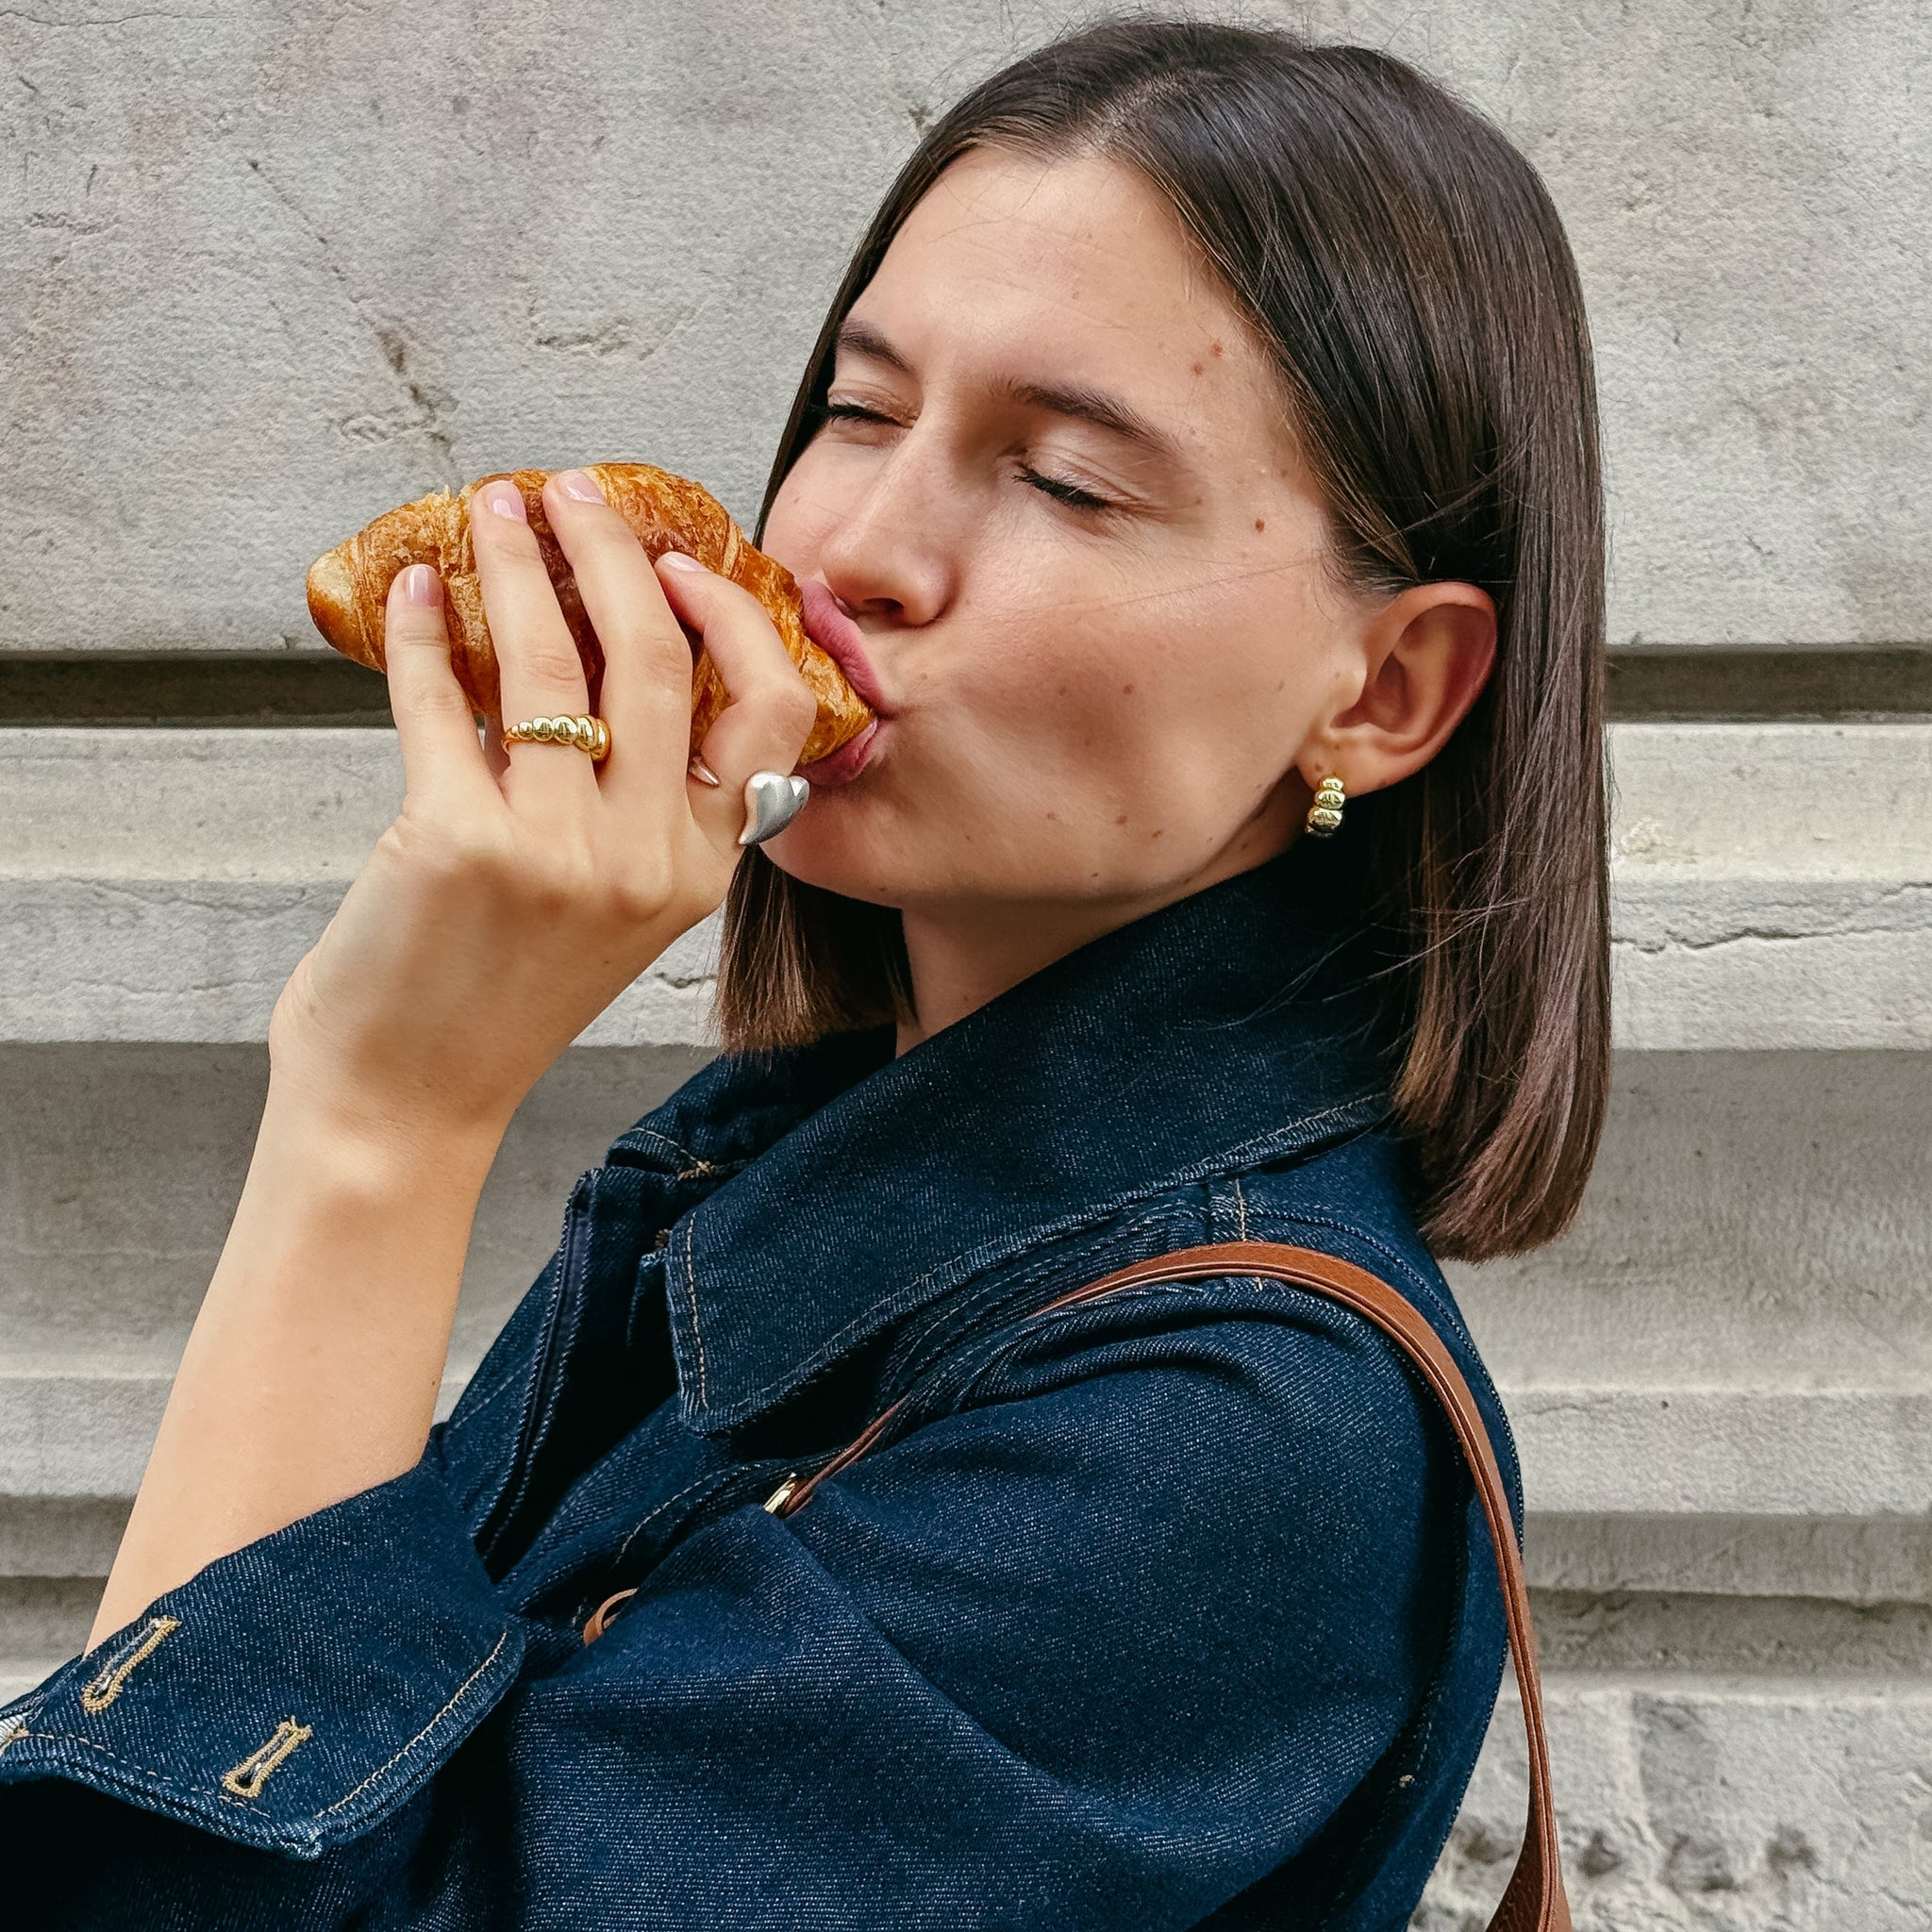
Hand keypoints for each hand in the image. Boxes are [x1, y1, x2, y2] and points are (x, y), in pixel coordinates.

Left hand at [268, 469, 815, 1154]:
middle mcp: (646, 857)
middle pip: (659, 656)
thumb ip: (641, 810)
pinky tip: (417, 590)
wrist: (411, 1101)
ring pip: (552, 657)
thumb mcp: (618, 913)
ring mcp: (557, 850)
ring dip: (515, 563)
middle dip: (610, 550)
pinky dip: (425, 629)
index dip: (730, 618)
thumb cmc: (500, 1002)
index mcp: (700, 869)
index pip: (768, 713)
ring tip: (491, 510)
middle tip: (572, 494)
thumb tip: (607, 660)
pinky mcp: (458, 839)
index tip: (677, 561)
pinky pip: (444, 697)